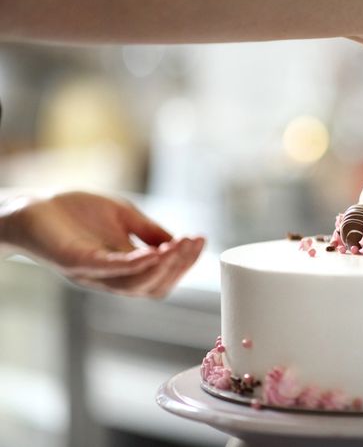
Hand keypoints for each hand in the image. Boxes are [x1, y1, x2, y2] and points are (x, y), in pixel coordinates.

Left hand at [0, 192, 203, 297]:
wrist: (30, 206)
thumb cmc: (73, 212)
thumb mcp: (123, 217)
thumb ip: (148, 231)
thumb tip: (178, 242)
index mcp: (123, 268)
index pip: (161, 275)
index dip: (184, 262)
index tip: (201, 240)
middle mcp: (110, 277)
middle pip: (154, 286)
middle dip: (180, 266)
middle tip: (194, 243)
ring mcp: (93, 273)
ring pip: (137, 284)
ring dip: (164, 267)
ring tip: (181, 247)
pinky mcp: (76, 263)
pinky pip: (111, 270)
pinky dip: (136, 264)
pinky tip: (155, 252)